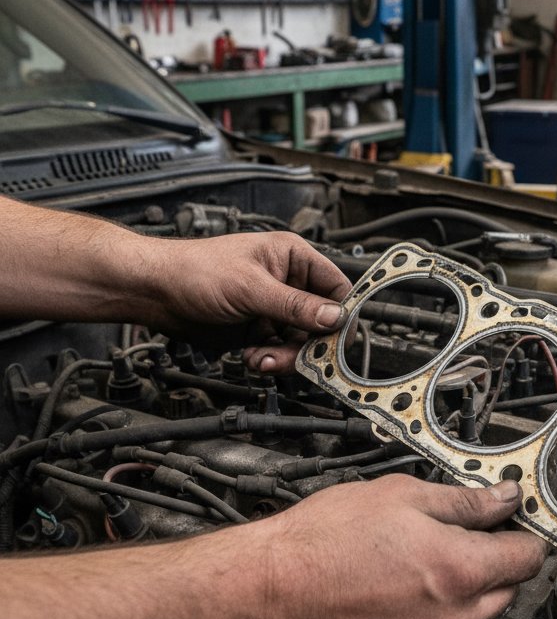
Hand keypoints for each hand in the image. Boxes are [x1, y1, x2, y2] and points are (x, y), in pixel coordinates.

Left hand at [146, 232, 350, 371]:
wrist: (155, 292)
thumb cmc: (194, 270)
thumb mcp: (251, 287)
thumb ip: (295, 306)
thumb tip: (334, 317)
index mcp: (293, 258)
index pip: (336, 289)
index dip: (340, 315)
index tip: (335, 340)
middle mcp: (288, 283)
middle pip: (320, 323)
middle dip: (306, 344)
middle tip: (294, 359)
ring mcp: (273, 308)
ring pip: (299, 342)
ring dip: (284, 356)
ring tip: (261, 358)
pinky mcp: (258, 329)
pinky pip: (278, 351)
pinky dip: (268, 359)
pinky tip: (250, 356)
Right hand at [257, 476, 547, 618]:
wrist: (272, 590)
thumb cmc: (325, 540)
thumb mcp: (402, 496)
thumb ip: (464, 502)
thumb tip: (503, 499)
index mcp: (459, 570)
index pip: (528, 557)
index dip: (521, 533)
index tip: (511, 524)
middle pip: (509, 590)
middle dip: (493, 562)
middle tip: (457, 538)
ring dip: (471, 595)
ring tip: (425, 567)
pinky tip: (409, 596)